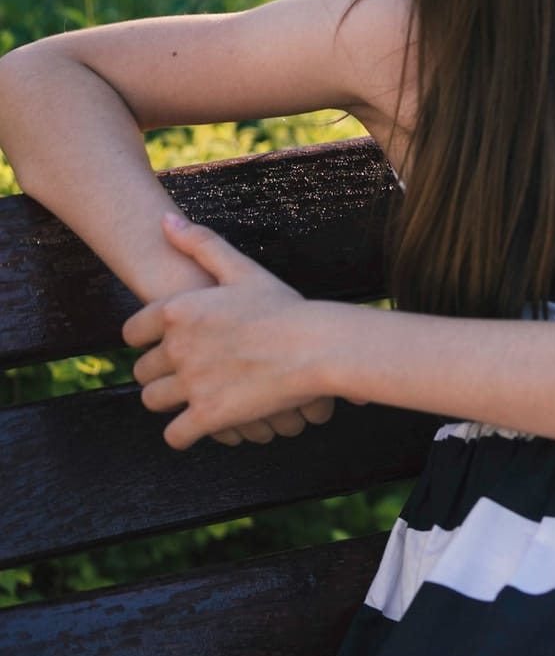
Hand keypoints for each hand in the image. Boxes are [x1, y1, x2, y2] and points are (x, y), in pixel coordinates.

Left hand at [122, 215, 337, 449]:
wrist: (320, 346)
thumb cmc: (286, 308)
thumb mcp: (243, 270)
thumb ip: (200, 244)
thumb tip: (164, 220)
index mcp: (177, 311)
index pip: (133, 333)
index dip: (146, 341)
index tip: (167, 345)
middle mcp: (176, 347)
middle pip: (143, 370)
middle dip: (160, 374)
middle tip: (188, 374)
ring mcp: (191, 384)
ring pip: (154, 401)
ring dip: (169, 402)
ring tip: (192, 399)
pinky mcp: (209, 416)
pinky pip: (176, 435)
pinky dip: (184, 434)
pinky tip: (200, 426)